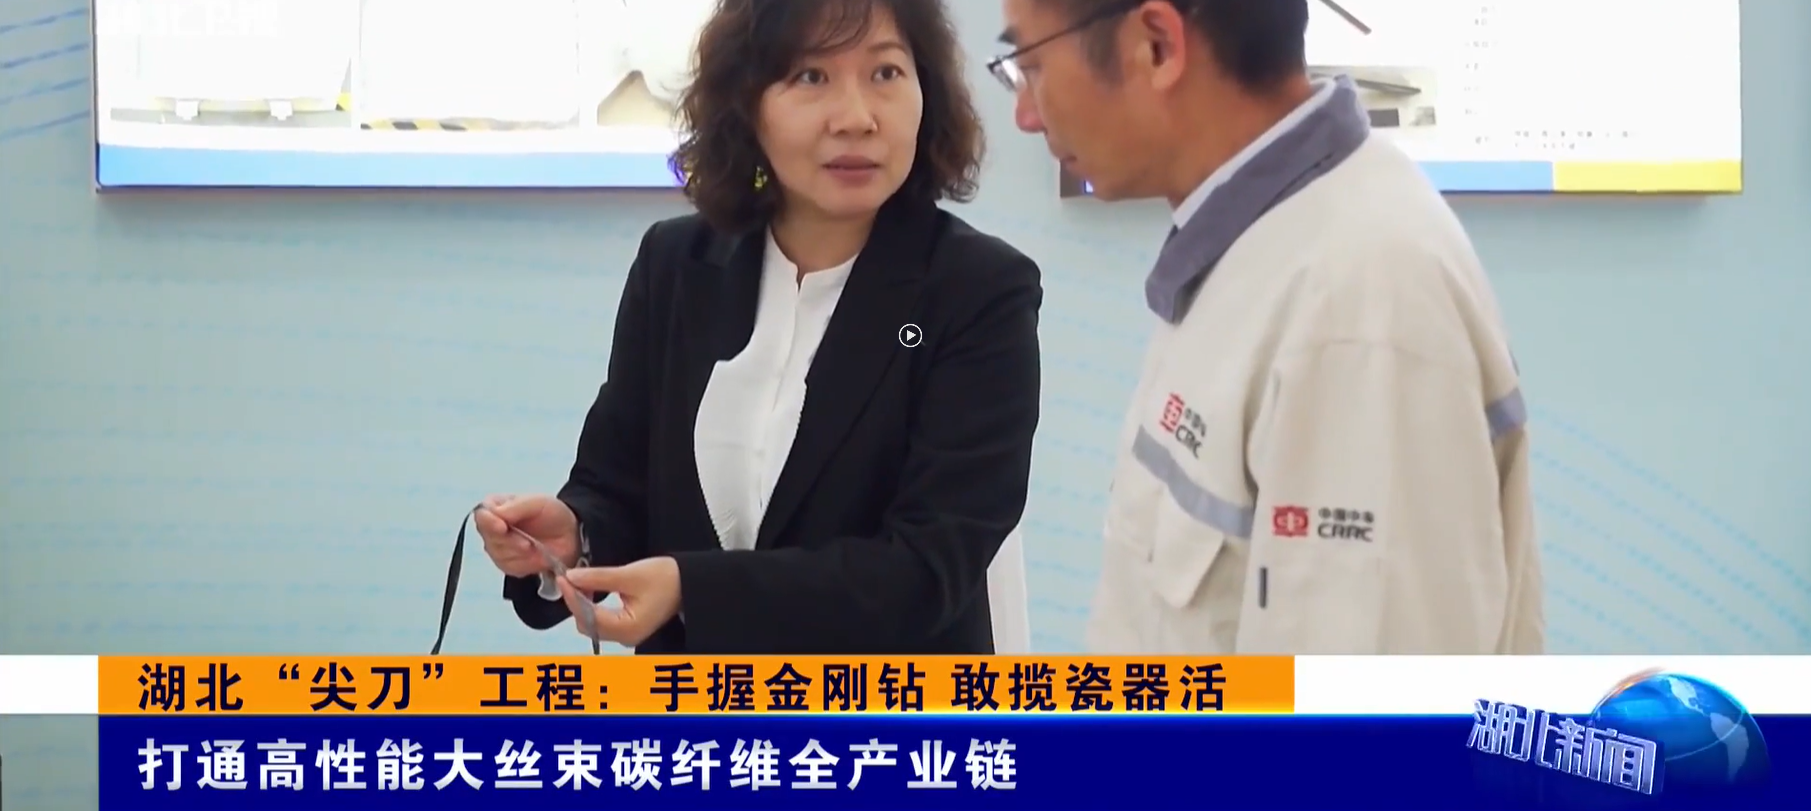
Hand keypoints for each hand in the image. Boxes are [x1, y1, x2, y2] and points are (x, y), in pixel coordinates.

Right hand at [475, 493, 578, 577]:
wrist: (571, 536)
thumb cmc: (554, 514)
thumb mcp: (538, 503)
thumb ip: (516, 506)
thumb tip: (493, 512)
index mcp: (497, 507)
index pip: (482, 514)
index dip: (489, 522)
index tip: (503, 527)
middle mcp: (493, 527)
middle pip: (488, 537)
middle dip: (508, 541)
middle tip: (526, 543)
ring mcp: (499, 547)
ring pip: (497, 553)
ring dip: (517, 553)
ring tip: (533, 547)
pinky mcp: (508, 565)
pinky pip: (507, 567)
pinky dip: (522, 563)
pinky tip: (533, 557)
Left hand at [559, 557, 682, 646]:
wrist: (689, 583)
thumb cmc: (665, 578)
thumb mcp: (630, 574)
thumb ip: (598, 577)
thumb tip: (571, 576)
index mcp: (627, 629)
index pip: (588, 616)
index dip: (572, 597)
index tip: (563, 577)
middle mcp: (625, 639)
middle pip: (586, 626)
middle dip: (575, 603)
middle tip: (570, 578)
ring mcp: (626, 637)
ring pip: (591, 625)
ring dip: (581, 605)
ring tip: (579, 582)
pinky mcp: (627, 630)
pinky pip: (600, 623)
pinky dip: (591, 608)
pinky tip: (590, 591)